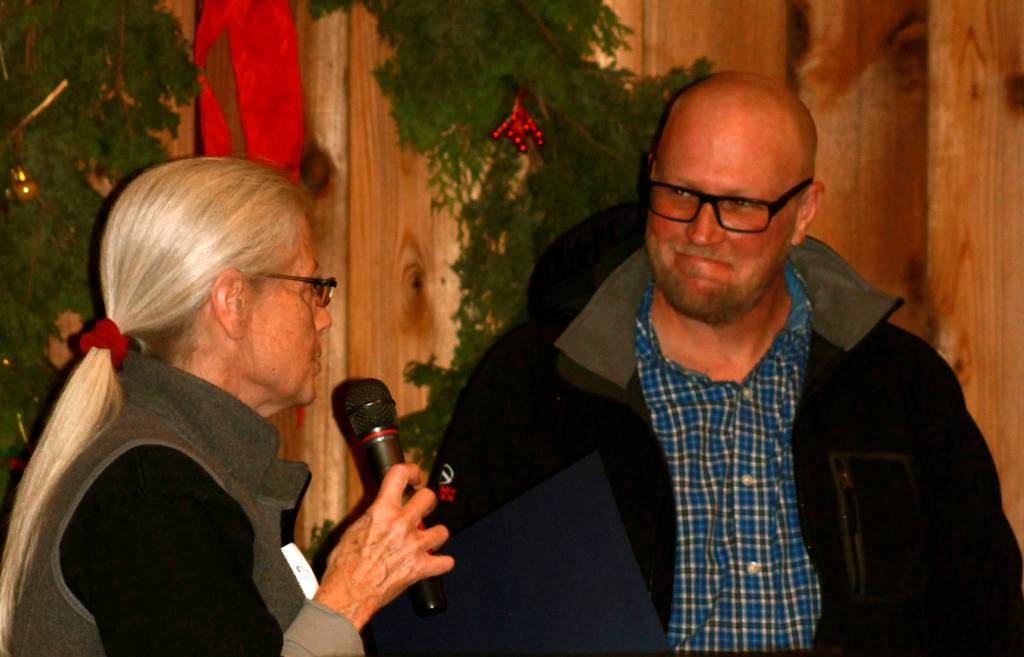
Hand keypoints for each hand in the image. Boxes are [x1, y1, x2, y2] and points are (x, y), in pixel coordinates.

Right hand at [313, 462, 453, 629]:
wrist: (347, 595)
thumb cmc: (343, 567)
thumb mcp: (352, 532)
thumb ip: (372, 518)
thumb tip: (379, 513)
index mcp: (382, 512)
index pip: (399, 475)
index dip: (410, 470)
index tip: (414, 476)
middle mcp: (401, 525)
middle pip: (428, 498)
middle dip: (427, 501)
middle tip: (423, 507)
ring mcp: (413, 546)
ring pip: (442, 530)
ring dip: (436, 534)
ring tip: (429, 538)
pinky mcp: (419, 568)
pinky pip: (444, 563)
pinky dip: (441, 564)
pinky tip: (436, 563)